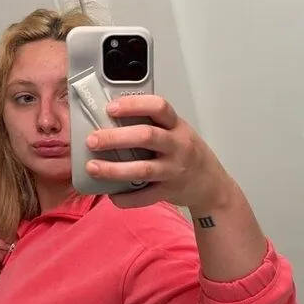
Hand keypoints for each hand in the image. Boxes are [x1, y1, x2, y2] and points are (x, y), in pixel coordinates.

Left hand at [85, 95, 233, 210]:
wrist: (211, 184)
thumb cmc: (187, 153)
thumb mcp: (177, 132)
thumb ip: (152, 124)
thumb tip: (109, 118)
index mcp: (177, 126)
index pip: (158, 107)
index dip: (133, 105)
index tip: (110, 107)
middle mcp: (178, 146)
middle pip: (146, 136)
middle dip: (115, 138)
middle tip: (92, 140)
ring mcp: (174, 170)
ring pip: (143, 169)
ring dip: (114, 169)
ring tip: (92, 167)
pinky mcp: (170, 192)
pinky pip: (145, 197)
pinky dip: (126, 198)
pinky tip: (111, 194)